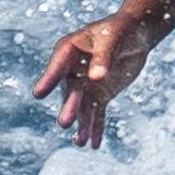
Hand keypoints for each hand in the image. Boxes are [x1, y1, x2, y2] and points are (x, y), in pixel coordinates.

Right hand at [34, 12, 143, 148]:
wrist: (136, 33)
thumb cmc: (121, 29)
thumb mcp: (113, 38)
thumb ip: (104, 57)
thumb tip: (96, 78)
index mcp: (69, 50)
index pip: (58, 66)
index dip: (48, 79)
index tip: (38, 94)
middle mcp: (73, 70)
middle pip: (70, 90)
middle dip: (69, 107)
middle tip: (64, 123)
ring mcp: (86, 84)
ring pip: (82, 107)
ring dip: (83, 124)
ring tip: (82, 142)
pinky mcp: (100, 94)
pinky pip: (97, 113)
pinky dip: (96, 128)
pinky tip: (94, 145)